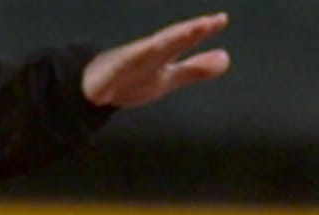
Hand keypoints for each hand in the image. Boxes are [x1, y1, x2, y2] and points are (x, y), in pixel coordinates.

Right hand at [84, 13, 230, 108]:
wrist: (92, 90)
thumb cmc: (133, 79)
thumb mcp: (170, 77)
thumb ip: (196, 68)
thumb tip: (225, 57)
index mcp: (162, 54)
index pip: (184, 39)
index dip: (202, 30)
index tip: (221, 19)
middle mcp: (146, 54)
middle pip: (168, 41)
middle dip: (185, 33)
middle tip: (205, 24)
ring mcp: (126, 64)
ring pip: (142, 52)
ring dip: (158, 45)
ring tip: (174, 39)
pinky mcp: (107, 77)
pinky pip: (116, 70)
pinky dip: (123, 64)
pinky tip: (135, 56)